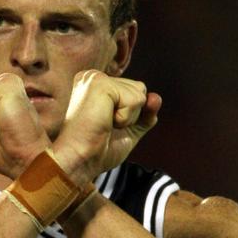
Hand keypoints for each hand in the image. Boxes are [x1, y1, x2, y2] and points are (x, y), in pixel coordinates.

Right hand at [52, 70, 161, 185]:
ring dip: (128, 117)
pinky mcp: (99, 84)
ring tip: (103, 123)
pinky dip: (126, 117)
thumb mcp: (129, 130)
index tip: (106, 125)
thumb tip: (156, 97)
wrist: (81, 161)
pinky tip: (104, 121)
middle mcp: (92, 76)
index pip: (135, 91)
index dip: (131, 115)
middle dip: (131, 114)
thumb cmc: (98, 149)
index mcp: (95, 84)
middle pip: (140, 89)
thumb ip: (144, 113)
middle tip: (105, 126)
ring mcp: (94, 78)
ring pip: (140, 93)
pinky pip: (135, 99)